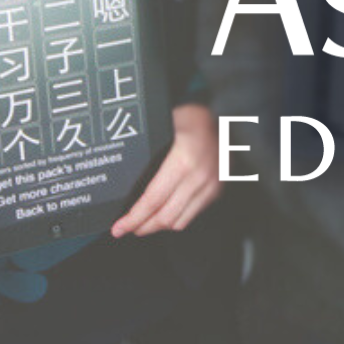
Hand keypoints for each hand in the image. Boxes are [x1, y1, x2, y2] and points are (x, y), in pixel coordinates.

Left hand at [111, 104, 220, 235]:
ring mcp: (210, 185)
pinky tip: (164, 214)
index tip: (119, 227)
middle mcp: (199, 177)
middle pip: (165, 216)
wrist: (224, 114)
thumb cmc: (192, 117)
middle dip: (142, 227)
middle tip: (126, 229)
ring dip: (159, 226)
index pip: (153, 199)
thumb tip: (125, 182)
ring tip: (144, 224)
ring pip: (179, 221)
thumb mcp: (164, 128)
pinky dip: (176, 219)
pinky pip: (193, 214)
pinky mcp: (217, 190)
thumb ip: (149, 154)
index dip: (134, 218)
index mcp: (183, 161)